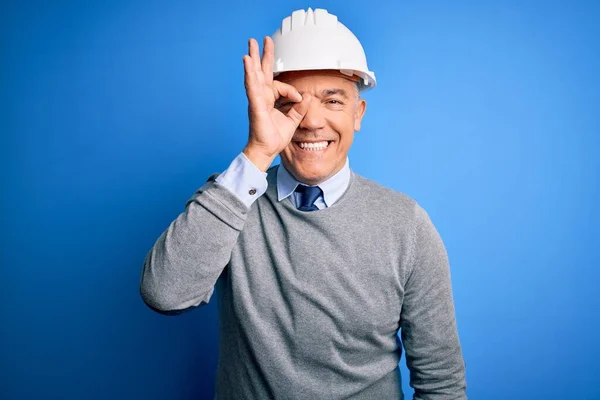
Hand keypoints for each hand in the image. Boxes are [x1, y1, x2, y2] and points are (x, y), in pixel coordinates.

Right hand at [242, 37, 310, 170]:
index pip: (280, 85)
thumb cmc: (274, 137)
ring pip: (254, 75)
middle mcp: (261, 97)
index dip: (291, 90)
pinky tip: (247, 62)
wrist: (266, 150)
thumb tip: (308, 98)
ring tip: (250, 44)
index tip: (299, 99)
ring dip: (253, 59)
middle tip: (261, 40)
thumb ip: (300, 108)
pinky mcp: (255, 105)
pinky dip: (250, 74)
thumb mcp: (293, 120)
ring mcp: (257, 100)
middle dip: (262, 55)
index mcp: (269, 99)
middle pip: (261, 72)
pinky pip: (252, 87)